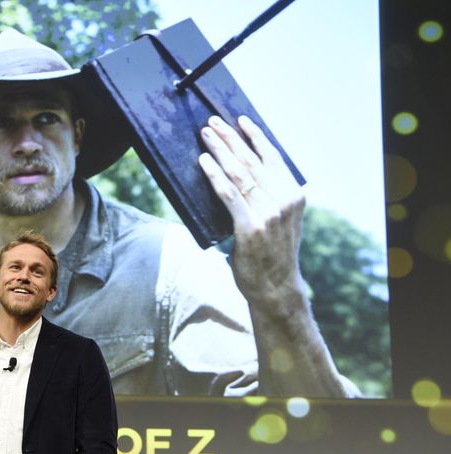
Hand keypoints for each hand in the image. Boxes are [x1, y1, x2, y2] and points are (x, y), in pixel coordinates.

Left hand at [198, 115, 305, 307]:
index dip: (255, 137)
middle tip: (213, 122)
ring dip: (220, 151)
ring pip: (240, 173)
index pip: (272, 157)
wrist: (275, 288)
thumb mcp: (279, 221)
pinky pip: (229, 195)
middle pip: (252, 160)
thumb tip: (241, 174)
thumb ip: (269, 198)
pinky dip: (215, 176)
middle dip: (230, 138)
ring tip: (205, 136)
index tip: (240, 120)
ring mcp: (268, 214)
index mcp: (293, 195)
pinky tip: (203, 162)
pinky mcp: (250, 228)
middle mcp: (284, 201)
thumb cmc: (271, 254)